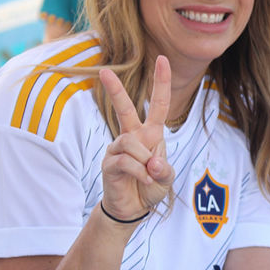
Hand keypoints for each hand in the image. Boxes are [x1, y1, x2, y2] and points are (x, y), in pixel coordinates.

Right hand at [98, 56, 175, 219]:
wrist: (133, 209)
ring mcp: (118, 149)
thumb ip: (164, 169)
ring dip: (144, 160)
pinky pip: (125, 161)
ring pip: (130, 142)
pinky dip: (139, 172)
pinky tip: (142, 180)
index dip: (161, 83)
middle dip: (114, 90)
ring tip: (147, 175)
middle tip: (104, 71)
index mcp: (150, 134)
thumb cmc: (150, 188)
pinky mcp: (109, 163)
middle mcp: (133, 136)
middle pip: (124, 109)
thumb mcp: (166, 178)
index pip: (157, 105)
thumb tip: (151, 162)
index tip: (162, 60)